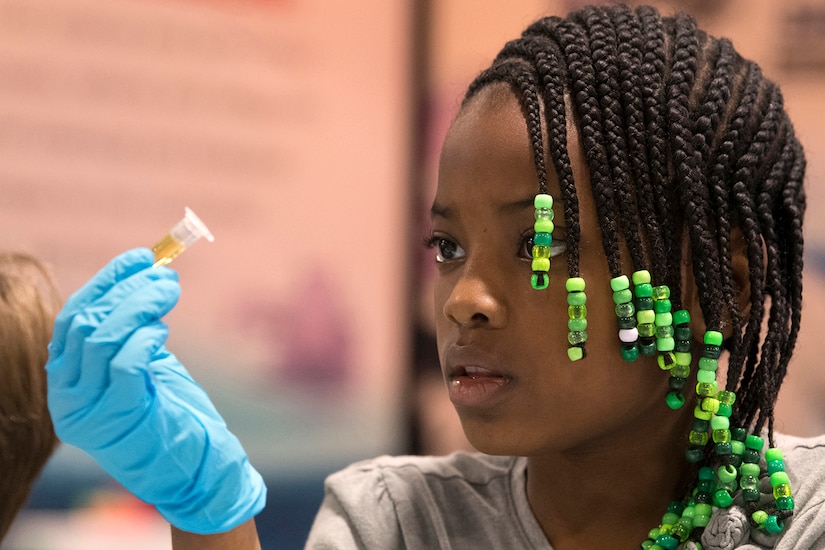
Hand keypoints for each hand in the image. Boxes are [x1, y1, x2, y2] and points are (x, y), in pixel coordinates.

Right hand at [46, 248, 266, 533]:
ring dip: (139, 305)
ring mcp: (89, 411)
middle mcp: (68, 396)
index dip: (105, 282)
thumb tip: (147, 274)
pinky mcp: (119, 417)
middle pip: (83, 323)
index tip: (140, 257)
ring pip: (100, 338)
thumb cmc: (171, 414)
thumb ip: (134, 329)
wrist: (194, 470)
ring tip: (169, 290)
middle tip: (163, 274)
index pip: (72, 318)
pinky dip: (145, 338)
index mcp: (68, 381)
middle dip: (125, 289)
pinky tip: (162, 331)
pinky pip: (125, 364)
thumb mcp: (145, 365)